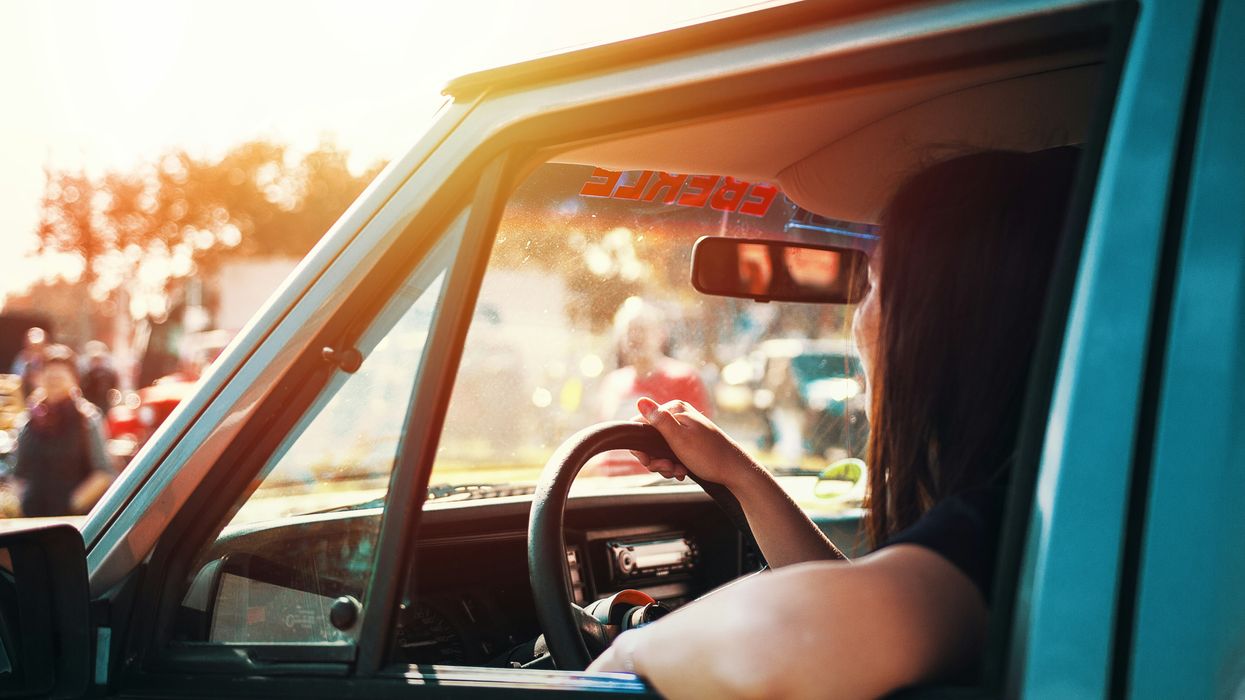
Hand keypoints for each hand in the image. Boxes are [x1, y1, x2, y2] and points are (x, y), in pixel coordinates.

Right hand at [630, 397, 760, 490]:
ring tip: (678, 471)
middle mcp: (678, 414)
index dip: (641, 447)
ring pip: (659, 448)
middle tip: (669, 469)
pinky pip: (670, 452)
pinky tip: (682, 470)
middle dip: (655, 459)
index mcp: (674, 409)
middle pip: (650, 438)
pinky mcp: (688, 439)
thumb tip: (640, 400)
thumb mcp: (679, 438)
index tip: (649, 462)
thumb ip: (659, 420)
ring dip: (665, 464)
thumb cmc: (709, 455)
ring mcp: (684, 427)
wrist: (734, 469)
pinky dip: (673, 464)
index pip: (641, 424)